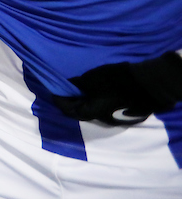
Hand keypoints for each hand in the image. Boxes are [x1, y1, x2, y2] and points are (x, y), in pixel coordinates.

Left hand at [54, 52, 181, 125]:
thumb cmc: (115, 81)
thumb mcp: (90, 79)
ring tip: (77, 91)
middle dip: (69, 102)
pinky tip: (92, 93)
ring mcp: (112, 117)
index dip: (58, 99)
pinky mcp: (121, 113)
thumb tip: (67, 86)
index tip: (53, 90)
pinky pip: (101, 109)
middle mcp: (100, 119)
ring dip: (82, 102)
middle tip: (64, 91)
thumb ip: (76, 85)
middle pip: (78, 112)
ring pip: (90, 112)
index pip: (67, 109)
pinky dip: (93, 102)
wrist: (146, 85)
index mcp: (90, 112)